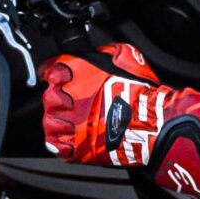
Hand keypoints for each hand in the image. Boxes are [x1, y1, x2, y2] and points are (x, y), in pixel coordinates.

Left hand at [40, 43, 199, 198]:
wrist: (150, 123)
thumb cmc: (141, 91)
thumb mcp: (126, 56)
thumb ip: (105, 52)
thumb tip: (99, 52)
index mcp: (77, 73)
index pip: (51, 68)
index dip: (53, 73)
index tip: (54, 76)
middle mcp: (69, 97)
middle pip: (49, 96)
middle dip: (58, 98)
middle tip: (73, 100)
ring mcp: (71, 123)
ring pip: (50, 122)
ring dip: (57, 120)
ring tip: (70, 120)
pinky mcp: (76, 147)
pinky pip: (56, 145)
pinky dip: (59, 143)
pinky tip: (68, 138)